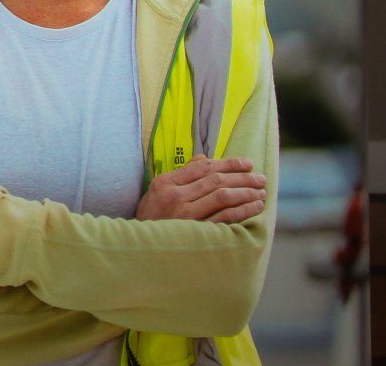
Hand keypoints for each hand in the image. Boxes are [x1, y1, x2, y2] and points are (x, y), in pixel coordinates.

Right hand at [136, 156, 265, 223]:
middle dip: (242, 177)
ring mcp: (187, 214)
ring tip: (261, 191)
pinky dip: (244, 210)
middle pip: (216, 180)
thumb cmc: (152, 216)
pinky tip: (256, 207)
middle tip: (261, 178)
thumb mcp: (158, 190)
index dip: (228, 163)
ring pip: (223, 196)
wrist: (143, 245)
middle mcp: (176, 196)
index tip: (247, 164)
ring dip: (246, 192)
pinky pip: (225, 217)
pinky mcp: (197, 231)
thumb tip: (204, 158)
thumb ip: (182, 174)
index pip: (203, 167)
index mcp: (166, 182)